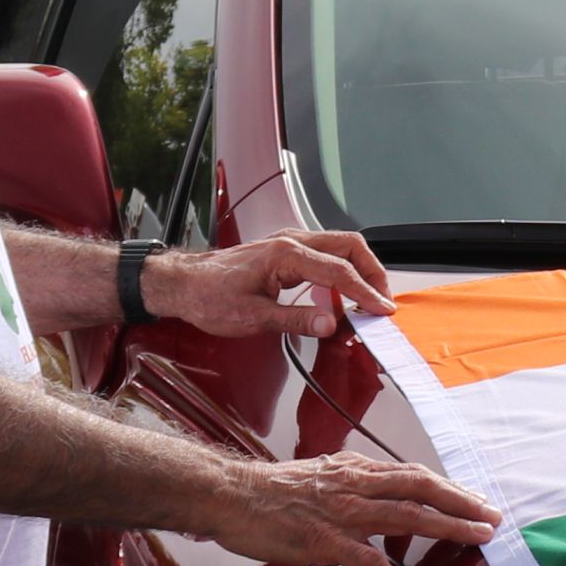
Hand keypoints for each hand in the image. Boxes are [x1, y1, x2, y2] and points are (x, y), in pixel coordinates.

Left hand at [154, 229, 395, 340]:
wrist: (183, 284)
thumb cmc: (209, 297)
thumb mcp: (253, 317)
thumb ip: (296, 319)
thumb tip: (331, 324)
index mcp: (286, 255)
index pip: (340, 272)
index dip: (365, 293)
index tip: (382, 311)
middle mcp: (291, 241)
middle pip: (350, 246)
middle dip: (373, 272)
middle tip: (383, 301)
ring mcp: (289, 242)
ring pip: (341, 245)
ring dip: (360, 269)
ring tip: (368, 299)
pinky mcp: (286, 250)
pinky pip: (326, 252)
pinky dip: (343, 269)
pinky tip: (342, 293)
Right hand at [190, 451, 499, 565]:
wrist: (231, 495)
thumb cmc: (272, 491)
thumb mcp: (321, 475)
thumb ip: (353, 483)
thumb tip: (378, 490)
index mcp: (356, 471)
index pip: (413, 475)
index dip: (449, 487)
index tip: (476, 499)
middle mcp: (355, 486)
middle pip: (421, 489)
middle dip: (462, 502)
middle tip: (494, 517)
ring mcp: (342, 513)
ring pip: (406, 517)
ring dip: (447, 527)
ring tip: (477, 538)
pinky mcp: (324, 541)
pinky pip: (368, 562)